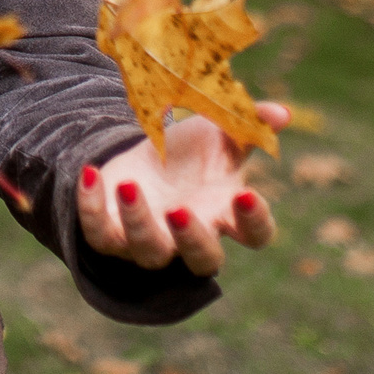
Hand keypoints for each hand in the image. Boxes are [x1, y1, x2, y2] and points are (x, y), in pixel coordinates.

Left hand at [76, 103, 288, 276]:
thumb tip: (282, 112)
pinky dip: (92, 209)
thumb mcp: (219, 134)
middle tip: (180, 209)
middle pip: (202, 260)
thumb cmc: (189, 153)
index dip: (254, 222)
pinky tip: (91, 175)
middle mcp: (190, 237)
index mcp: (225, 214)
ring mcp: (150, 241)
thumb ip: (249, 126)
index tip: (244, 194)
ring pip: (150, 253)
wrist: (138, 158)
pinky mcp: (110, 236)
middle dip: (192, 239)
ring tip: (128, 186)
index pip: (255, 235)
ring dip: (139, 223)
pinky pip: (99, 235)